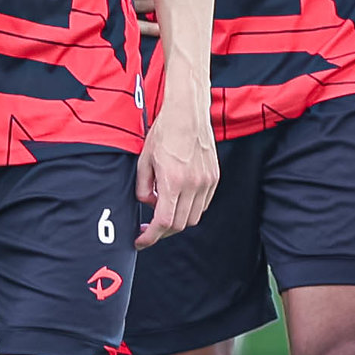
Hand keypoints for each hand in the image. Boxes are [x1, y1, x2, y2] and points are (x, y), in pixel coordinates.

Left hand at [135, 94, 218, 247]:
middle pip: (179, 225)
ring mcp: (207, 182)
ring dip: (177, 221)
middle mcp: (193, 184)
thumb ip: (143, 187)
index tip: (140, 241)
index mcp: (173, 181)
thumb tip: (149, 203)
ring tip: (163, 210)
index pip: (163, 222)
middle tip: (147, 229)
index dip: (150, 237)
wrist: (187, 113)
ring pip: (193, 217)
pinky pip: (203, 204)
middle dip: (161, 231)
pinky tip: (178, 199)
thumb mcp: (144, 159)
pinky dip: (190, 209)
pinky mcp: (214, 177)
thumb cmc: (164, 132)